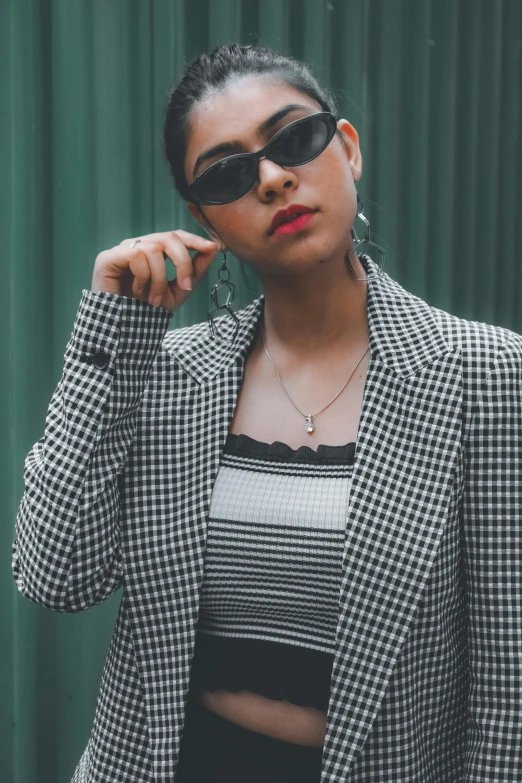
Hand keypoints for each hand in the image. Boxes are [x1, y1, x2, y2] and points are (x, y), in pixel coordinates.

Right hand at [91, 230, 218, 312]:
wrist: (123, 327)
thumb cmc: (148, 308)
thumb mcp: (178, 291)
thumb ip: (195, 270)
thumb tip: (213, 248)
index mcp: (154, 250)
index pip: (176, 236)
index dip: (194, 239)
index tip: (211, 247)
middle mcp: (138, 245)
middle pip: (169, 237)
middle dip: (183, 262)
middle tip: (186, 287)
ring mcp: (122, 249)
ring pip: (154, 250)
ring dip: (160, 279)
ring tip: (153, 300)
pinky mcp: (108, 257)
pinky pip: (136, 255)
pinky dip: (143, 277)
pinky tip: (136, 292)